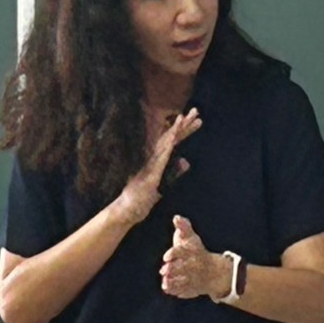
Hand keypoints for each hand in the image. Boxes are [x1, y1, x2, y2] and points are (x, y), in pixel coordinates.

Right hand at [112, 108, 201, 228]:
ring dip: (177, 130)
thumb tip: (187, 161)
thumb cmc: (142, 199)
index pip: (173, 142)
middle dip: (184, 124)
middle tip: (196, 111)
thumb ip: (175, 172)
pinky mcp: (150, 173)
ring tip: (186, 116)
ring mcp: (151, 164)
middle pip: (171, 138)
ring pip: (166, 143)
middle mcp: (153, 158)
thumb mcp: (165, 184)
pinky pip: (161, 157)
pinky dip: (168, 145)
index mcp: (157, 160)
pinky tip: (175, 136)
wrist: (126, 211)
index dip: (184, 130)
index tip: (196, 120)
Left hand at [160, 215, 232, 301]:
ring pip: (184, 280)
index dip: (174, 254)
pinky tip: (167, 288)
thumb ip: (183, 228)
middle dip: (173, 269)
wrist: (213, 271)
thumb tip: (176, 217)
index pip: (183, 252)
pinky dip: (177, 291)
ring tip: (165, 282)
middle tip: (163, 270)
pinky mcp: (193, 288)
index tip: (165, 257)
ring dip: (174, 281)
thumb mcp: (191, 238)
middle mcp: (195, 265)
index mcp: (193, 252)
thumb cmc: (197, 251)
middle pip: (184, 267)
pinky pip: (186, 290)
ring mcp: (195, 278)